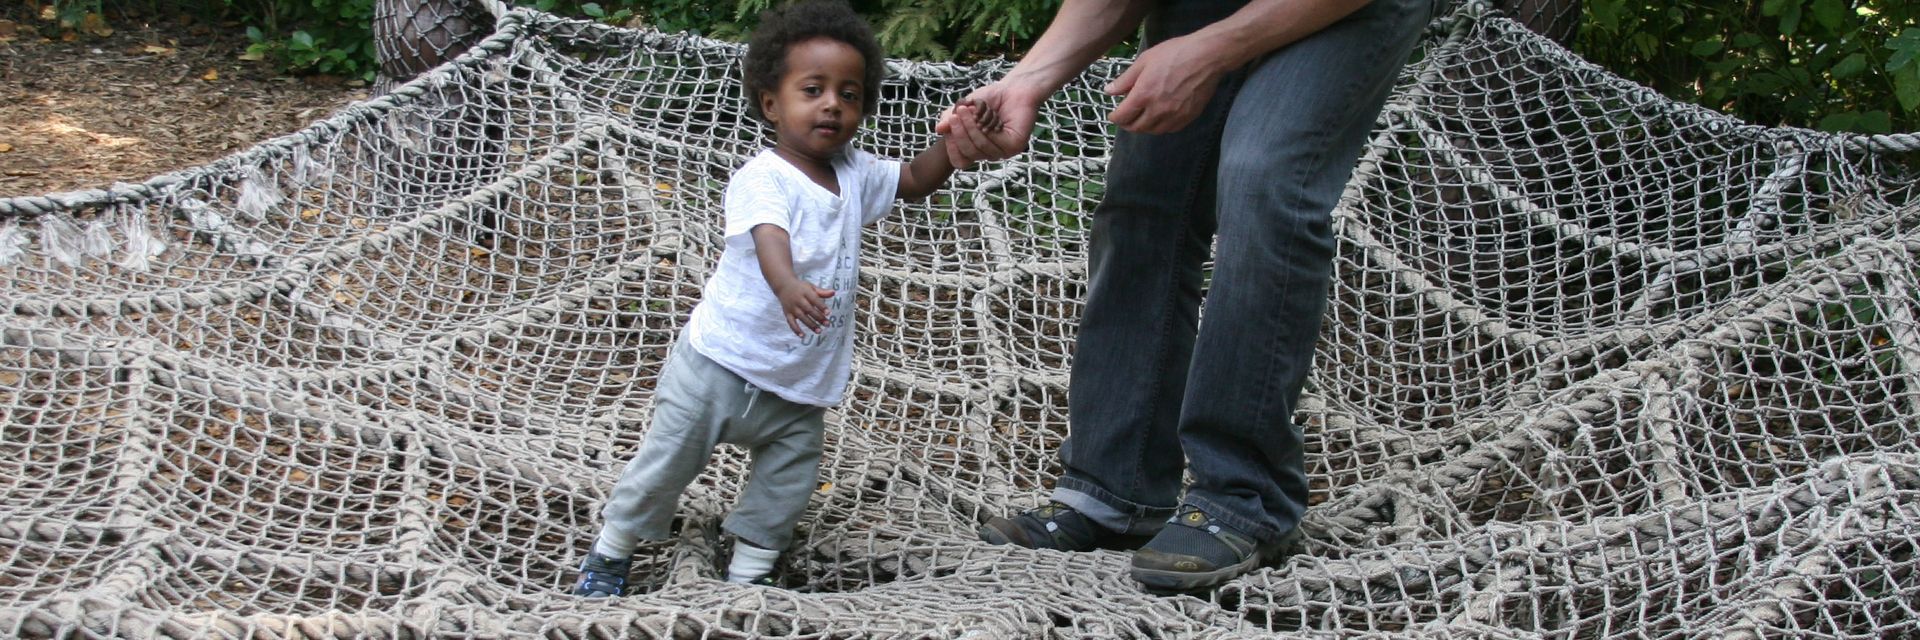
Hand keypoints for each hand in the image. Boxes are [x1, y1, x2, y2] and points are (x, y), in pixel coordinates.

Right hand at [772, 279, 833, 335]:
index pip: (815, 300)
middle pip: (809, 310)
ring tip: (819, 331)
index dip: (822, 306)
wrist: (783, 285)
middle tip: (827, 324)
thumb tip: (833, 293)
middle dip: (818, 317)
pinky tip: (802, 336)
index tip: (829, 313)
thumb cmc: (801, 287)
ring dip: (810, 325)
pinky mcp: (787, 313)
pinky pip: (791, 322)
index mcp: (805, 292)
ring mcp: (792, 307)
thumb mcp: (811, 287)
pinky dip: (796, 329)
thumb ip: (822, 292)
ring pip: (802, 317)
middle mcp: (798, 300)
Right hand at [936, 83, 1040, 165]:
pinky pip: (996, 142)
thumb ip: (951, 118)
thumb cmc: (990, 98)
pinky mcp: (1015, 145)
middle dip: (960, 133)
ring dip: (972, 127)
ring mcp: (1003, 151)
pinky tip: (987, 114)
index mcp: (976, 148)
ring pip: (981, 148)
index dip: (951, 148)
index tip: (949, 126)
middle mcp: (989, 153)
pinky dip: (988, 127)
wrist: (1013, 88)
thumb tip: (939, 129)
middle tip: (957, 114)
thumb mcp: (964, 107)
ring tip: (970, 110)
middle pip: (968, 154)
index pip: (960, 160)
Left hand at [1105, 34, 1229, 133]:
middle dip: (1127, 124)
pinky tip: (1159, 118)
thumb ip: (1125, 80)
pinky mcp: (1188, 117)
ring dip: (1143, 127)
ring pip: (1153, 131)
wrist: (1206, 57)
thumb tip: (1109, 92)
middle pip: (1136, 128)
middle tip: (1125, 117)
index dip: (1114, 118)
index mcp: (1143, 95)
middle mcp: (1157, 110)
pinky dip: (1160, 127)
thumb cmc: (1174, 53)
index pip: (1122, 117)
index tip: (1113, 114)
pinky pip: (1169, 130)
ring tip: (1141, 118)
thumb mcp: (1144, 61)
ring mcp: (1174, 116)